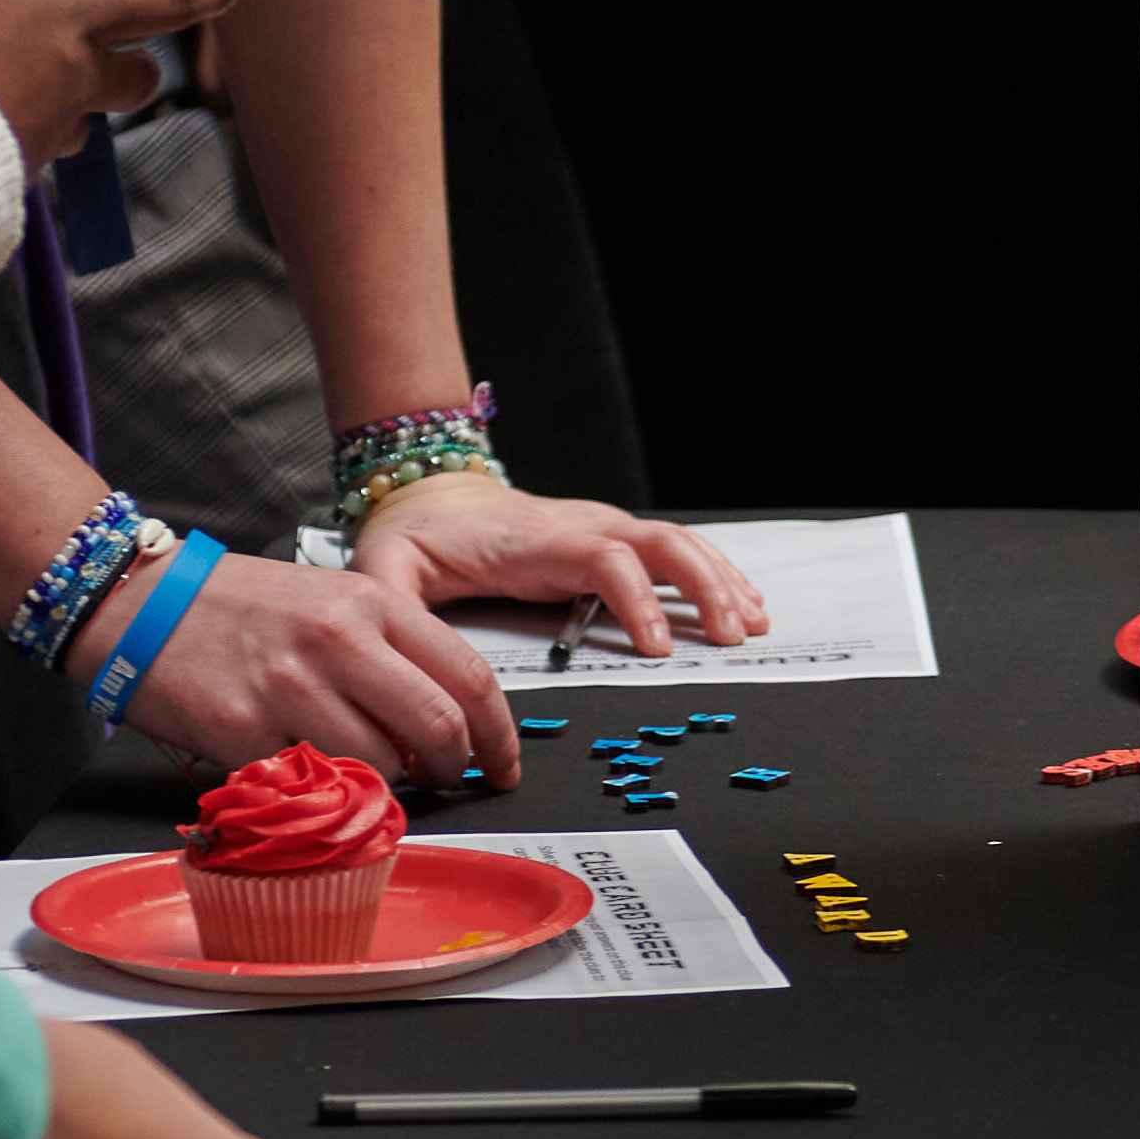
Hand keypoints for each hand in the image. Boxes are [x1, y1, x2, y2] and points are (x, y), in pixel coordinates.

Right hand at [0, 0, 232, 165]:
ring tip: (11, 86)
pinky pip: (25, 152)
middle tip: (128, 60)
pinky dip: (4, 135)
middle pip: (138, 78)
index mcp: (72, 17)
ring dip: (63, 108)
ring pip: (81, 122)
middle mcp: (74, 80)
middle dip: (138, 68)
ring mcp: (47, 133)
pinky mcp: (11, 174)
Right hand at [93, 545, 513, 789]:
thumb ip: (387, 649)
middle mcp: (339, 640)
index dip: (497, 736)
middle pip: (437, 728)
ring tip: (363, 776)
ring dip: (384, 788)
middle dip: (450, 770)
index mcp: (371, 602)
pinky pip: (309, 785)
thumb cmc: (235, 603)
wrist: (138, 602)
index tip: (499, 764)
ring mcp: (291, 687)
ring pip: (378, 767)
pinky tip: (309, 777)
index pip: (468, 676)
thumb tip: (442, 720)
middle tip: (439, 779)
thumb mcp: (328, 599)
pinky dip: (320, 795)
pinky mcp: (245, 732)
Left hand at [351, 477, 772, 664]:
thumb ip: (391, 601)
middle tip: (732, 636)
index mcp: (538, 539)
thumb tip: (404, 649)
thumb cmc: (414, 534)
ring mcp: (601, 529)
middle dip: (704, 587)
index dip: (636, 600)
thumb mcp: (386, 566)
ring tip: (752, 623)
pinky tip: (742, 603)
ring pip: (677, 545)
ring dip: (719, 581)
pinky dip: (713, 574)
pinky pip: (674, 551)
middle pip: (661, 544)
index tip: (655, 648)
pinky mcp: (609, 539)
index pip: (605, 558)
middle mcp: (581, 526)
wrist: (428, 489)